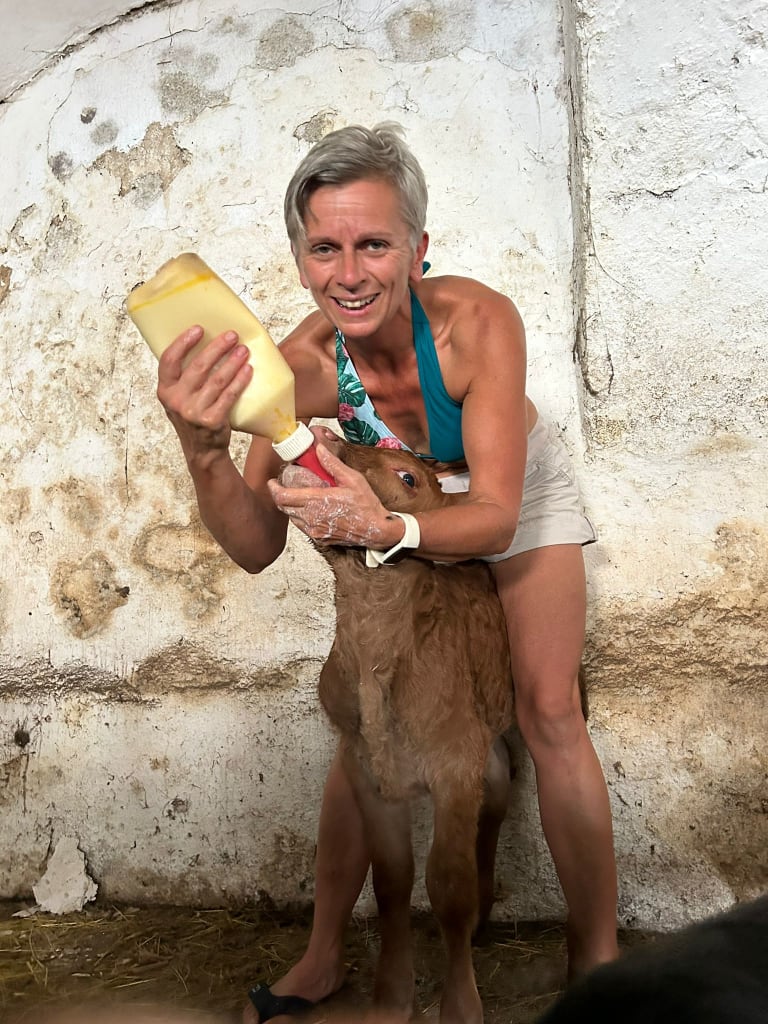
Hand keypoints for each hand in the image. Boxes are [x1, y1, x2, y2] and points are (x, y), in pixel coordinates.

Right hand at [156, 326, 252, 452]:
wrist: (203, 451)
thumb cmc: (193, 418)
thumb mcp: (178, 399)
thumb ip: (183, 378)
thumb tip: (204, 345)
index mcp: (165, 391)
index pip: (169, 360)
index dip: (183, 342)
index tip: (199, 329)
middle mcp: (176, 401)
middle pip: (198, 366)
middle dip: (217, 347)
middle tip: (232, 336)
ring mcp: (194, 412)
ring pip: (217, 379)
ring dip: (232, 362)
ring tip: (243, 350)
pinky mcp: (212, 421)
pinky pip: (229, 395)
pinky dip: (240, 380)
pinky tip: (248, 370)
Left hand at [268, 443, 391, 547]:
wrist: (378, 530)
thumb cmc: (367, 505)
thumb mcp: (352, 479)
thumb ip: (332, 464)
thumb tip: (319, 450)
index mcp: (318, 501)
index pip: (284, 497)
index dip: (274, 489)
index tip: (273, 482)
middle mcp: (313, 518)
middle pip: (284, 507)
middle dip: (280, 496)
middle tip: (282, 486)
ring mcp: (315, 531)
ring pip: (292, 518)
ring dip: (290, 507)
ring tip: (297, 496)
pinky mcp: (320, 539)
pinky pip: (302, 527)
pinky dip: (300, 517)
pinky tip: (309, 510)